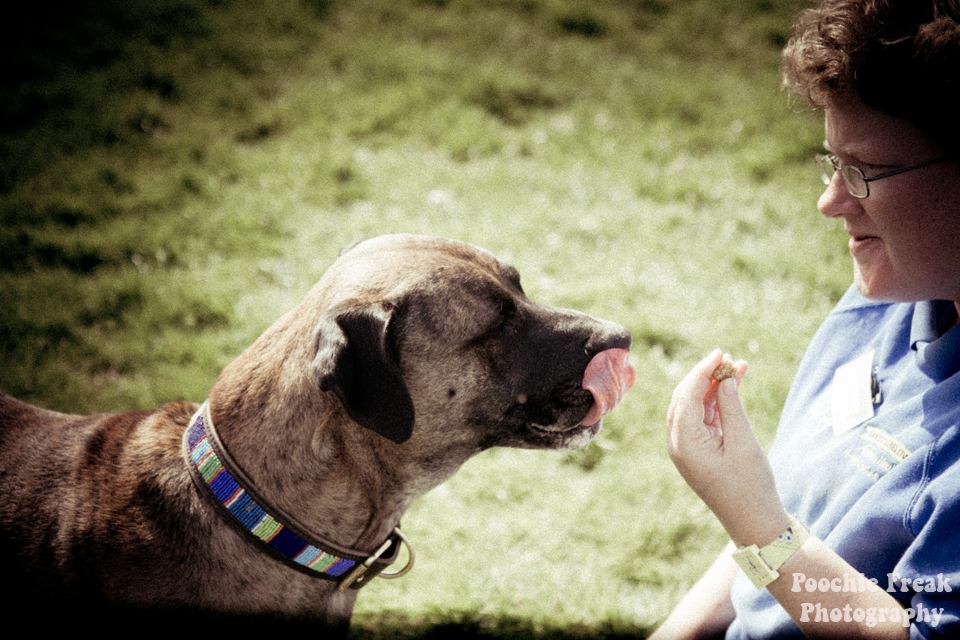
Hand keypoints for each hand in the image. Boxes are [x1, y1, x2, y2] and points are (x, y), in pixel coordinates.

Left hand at [666, 349, 789, 546]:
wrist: (754, 523)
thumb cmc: (751, 486)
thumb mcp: (743, 442)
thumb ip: (731, 406)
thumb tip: (724, 377)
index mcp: (684, 443)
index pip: (686, 396)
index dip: (702, 370)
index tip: (720, 352)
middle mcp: (679, 444)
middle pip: (685, 398)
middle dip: (705, 375)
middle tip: (728, 357)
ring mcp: (687, 448)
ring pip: (694, 407)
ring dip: (713, 387)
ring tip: (738, 367)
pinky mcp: (698, 451)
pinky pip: (703, 419)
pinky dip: (716, 403)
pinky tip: (733, 386)